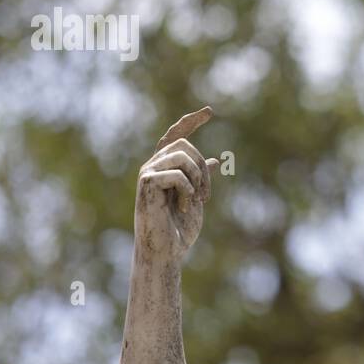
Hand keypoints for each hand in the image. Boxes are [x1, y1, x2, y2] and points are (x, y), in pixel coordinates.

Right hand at [135, 106, 220, 263]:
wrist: (166, 251)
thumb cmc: (179, 229)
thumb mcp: (198, 199)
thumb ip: (202, 178)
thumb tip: (217, 161)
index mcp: (165, 168)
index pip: (176, 136)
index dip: (191, 122)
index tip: (209, 111)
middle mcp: (153, 166)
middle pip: (184, 145)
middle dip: (202, 167)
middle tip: (206, 195)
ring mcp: (148, 173)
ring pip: (181, 155)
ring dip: (197, 178)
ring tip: (197, 200)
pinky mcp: (146, 183)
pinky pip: (177, 173)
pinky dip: (188, 190)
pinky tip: (185, 206)